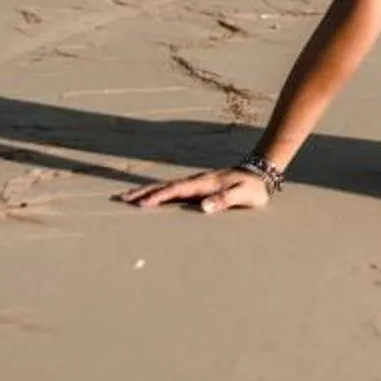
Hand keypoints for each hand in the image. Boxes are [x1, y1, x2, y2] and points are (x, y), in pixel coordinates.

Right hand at [117, 166, 271, 213]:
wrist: (259, 173)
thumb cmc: (252, 188)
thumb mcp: (243, 195)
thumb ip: (225, 200)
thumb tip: (204, 207)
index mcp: (204, 184)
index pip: (176, 190)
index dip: (159, 197)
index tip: (141, 204)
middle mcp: (195, 181)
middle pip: (164, 186)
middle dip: (143, 192)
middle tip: (121, 199)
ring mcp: (194, 183)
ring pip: (165, 186)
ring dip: (145, 191)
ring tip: (126, 197)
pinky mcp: (196, 187)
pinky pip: (171, 190)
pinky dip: (156, 192)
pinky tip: (149, 198)